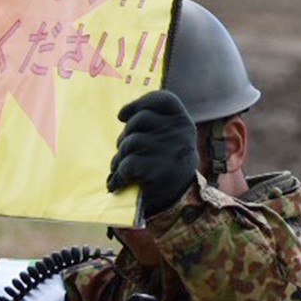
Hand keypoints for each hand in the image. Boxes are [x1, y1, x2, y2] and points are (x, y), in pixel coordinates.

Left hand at [107, 90, 197, 214]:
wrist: (179, 200)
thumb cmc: (166, 162)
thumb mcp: (168, 137)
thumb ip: (151, 121)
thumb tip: (122, 115)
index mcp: (183, 121)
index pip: (161, 99)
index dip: (138, 104)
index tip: (121, 116)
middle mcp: (180, 133)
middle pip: (138, 121)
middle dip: (125, 136)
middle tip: (126, 152)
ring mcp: (169, 151)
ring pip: (129, 143)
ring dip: (120, 157)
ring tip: (123, 168)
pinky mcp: (157, 171)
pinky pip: (126, 165)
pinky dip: (117, 176)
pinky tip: (117, 183)